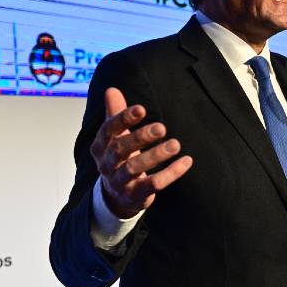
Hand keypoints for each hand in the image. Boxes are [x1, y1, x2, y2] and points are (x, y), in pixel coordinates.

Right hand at [90, 87, 192, 218]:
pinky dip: (170, 173)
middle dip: (141, 137)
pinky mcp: (135, 195)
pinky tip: (186, 161)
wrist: (116, 196)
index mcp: (100, 146)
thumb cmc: (119, 158)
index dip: (123, 119)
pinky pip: (153, 185)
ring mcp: (119, 182)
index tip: (141, 109)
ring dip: (156, 155)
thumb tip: (111, 89)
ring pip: (135, 168)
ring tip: (176, 144)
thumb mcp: (115, 137)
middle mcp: (106, 164)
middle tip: (162, 128)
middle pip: (121, 149)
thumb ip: (115, 114)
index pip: (108, 130)